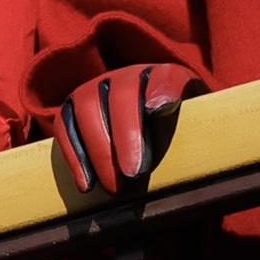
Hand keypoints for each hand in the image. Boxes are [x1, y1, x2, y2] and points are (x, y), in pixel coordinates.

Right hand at [57, 64, 200, 194]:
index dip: (161, 92)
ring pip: (88, 108)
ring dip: (98, 150)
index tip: (158, 111)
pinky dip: (74, 156)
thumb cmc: (176, 125)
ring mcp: (96, 87)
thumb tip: (179, 128)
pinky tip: (87, 184)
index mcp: (165, 74)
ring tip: (112, 186)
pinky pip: (65, 127)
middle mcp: (127, 74)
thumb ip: (194, 122)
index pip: (164, 78)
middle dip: (125, 135)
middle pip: (121, 95)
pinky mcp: (72, 107)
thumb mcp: (193, 120)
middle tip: (133, 173)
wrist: (149, 121)